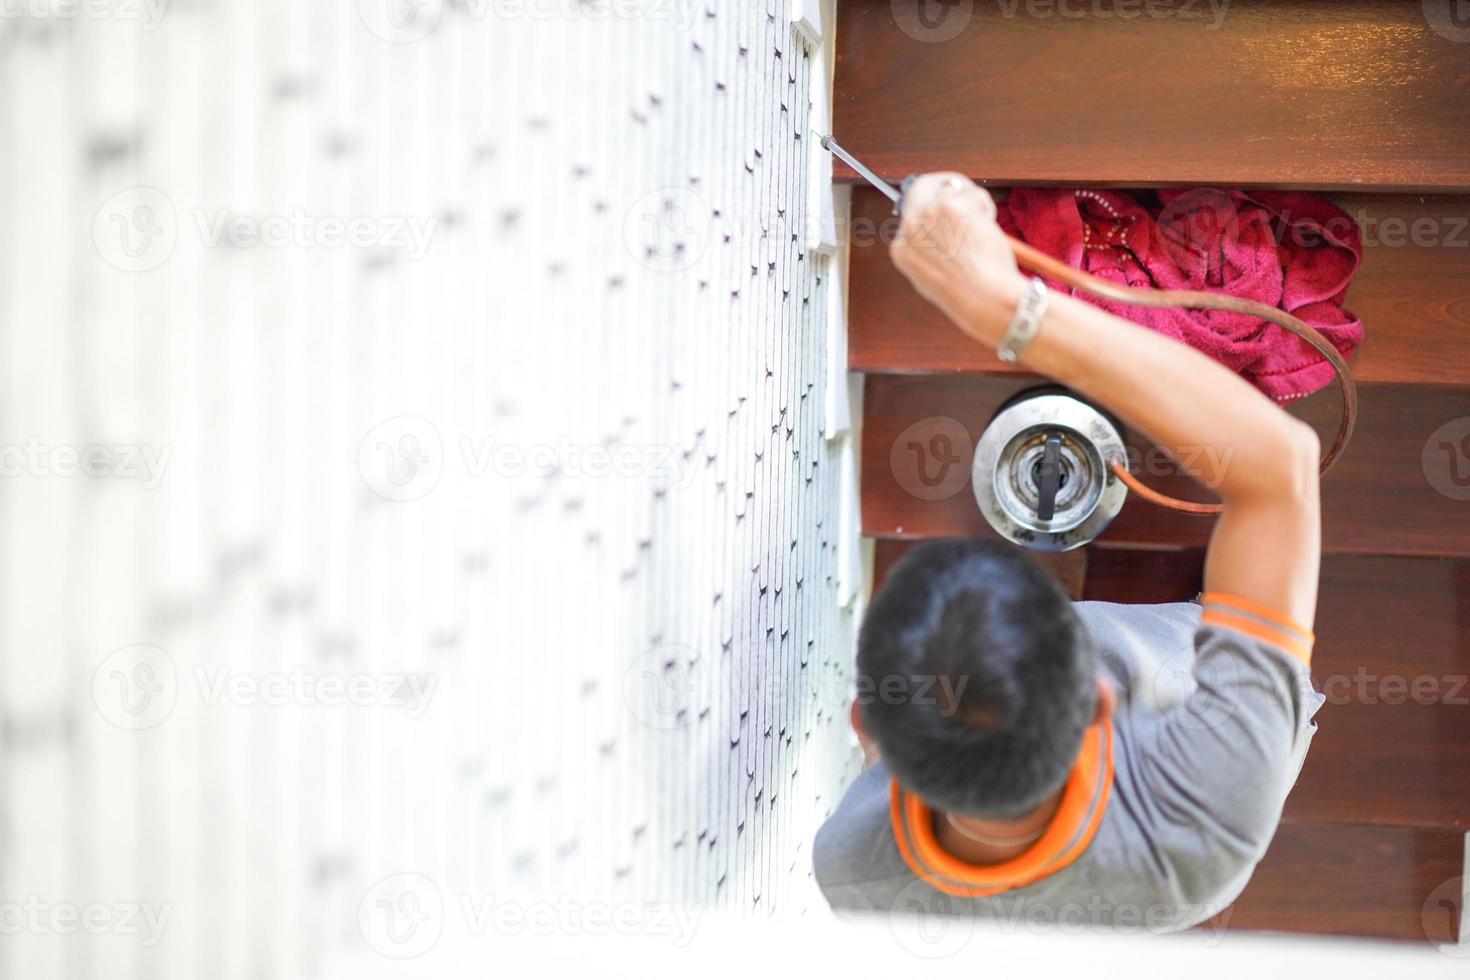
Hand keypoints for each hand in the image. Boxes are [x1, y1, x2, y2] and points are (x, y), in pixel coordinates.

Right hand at [889, 174, 1026, 345]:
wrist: (981, 297)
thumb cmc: (967, 293)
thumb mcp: (934, 275)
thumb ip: (930, 248)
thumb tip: (942, 227)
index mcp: (901, 249)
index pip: (912, 212)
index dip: (934, 206)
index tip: (948, 205)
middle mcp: (909, 228)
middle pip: (921, 186)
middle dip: (944, 183)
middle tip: (962, 188)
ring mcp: (926, 215)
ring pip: (952, 189)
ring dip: (972, 203)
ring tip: (981, 231)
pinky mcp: (948, 206)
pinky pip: (972, 193)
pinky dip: (985, 208)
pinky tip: (986, 231)